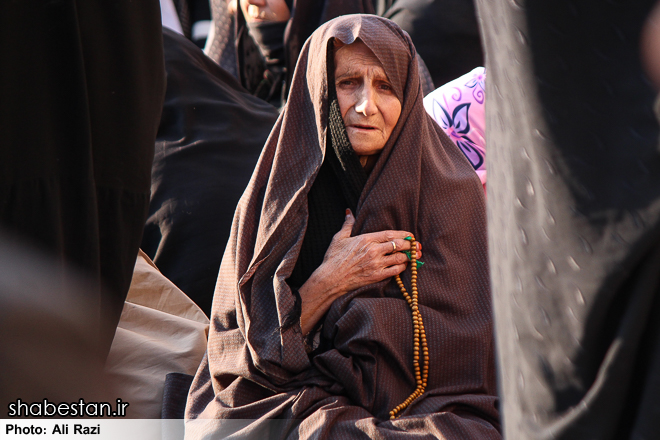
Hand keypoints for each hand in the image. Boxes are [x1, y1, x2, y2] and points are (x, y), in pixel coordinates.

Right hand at [298, 209, 421, 334]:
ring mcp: (376, 264)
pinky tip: (403, 266)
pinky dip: (402, 268)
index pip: (390, 234)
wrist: (330, 279)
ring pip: (400, 258)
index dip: (404, 234)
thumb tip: (349, 212)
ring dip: (409, 257)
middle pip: (399, 245)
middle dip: (410, 245)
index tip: (410, 235)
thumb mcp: (339, 238)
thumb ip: (347, 224)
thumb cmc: (333, 259)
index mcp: (366, 239)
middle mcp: (373, 251)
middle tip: (417, 246)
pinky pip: (395, 271)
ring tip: (414, 256)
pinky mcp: (376, 276)